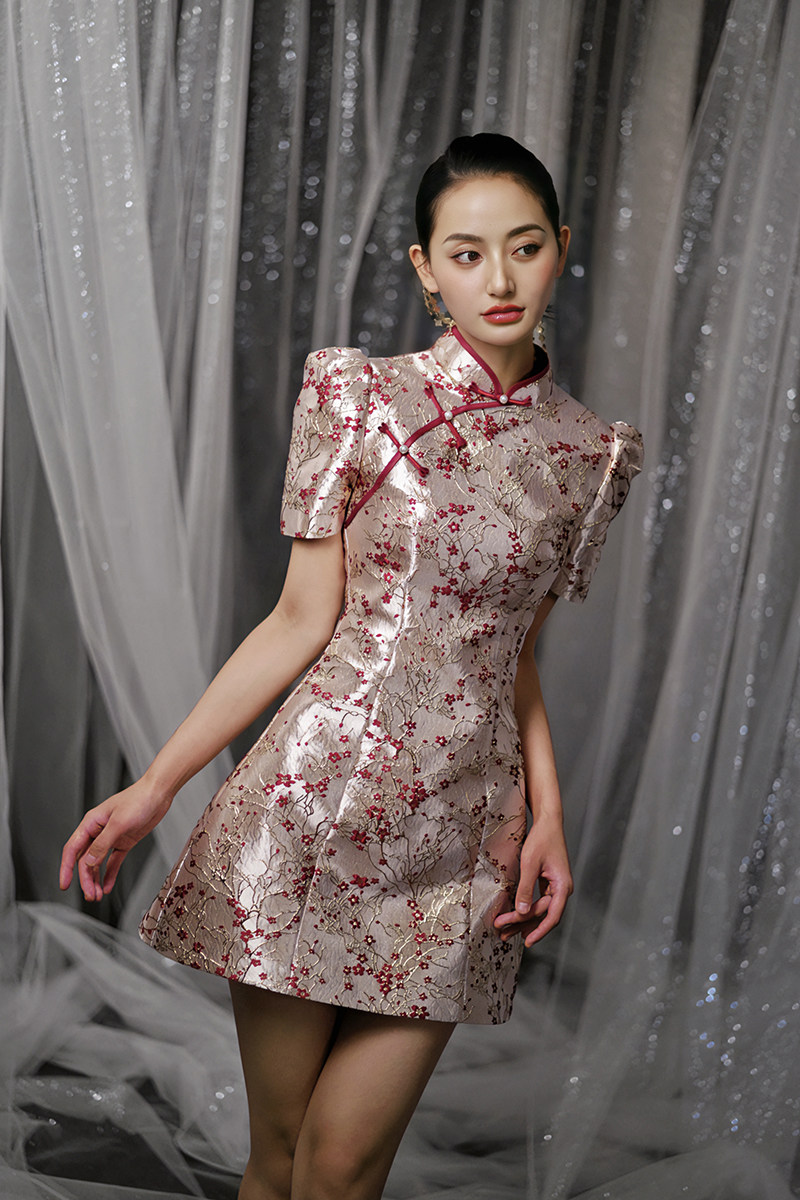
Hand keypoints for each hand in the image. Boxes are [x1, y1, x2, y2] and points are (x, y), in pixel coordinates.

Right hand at [59, 778, 171, 901]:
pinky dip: (110, 874)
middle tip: (90, 895)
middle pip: (85, 860)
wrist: (159, 793)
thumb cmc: (138, 800)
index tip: (64, 884)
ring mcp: (111, 837)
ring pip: (98, 863)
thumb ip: (102, 844)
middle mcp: (98, 831)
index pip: (72, 849)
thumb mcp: (119, 823)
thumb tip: (89, 862)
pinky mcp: (124, 841)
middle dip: (86, 879)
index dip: (66, 868)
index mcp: (91, 823)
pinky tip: (108, 886)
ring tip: (97, 896)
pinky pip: (113, 861)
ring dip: (96, 879)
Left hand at [494, 815, 572, 946]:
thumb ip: (526, 889)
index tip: (528, 942)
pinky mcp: (549, 883)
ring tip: (506, 931)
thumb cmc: (541, 839)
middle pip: (543, 915)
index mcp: (563, 886)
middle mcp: (562, 889)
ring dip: (523, 920)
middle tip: (503, 933)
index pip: (552, 916)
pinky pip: (538, 901)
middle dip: (523, 925)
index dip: (540, 931)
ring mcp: (556, 887)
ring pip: (540, 910)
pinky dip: (526, 908)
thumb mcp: (529, 864)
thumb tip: (522, 912)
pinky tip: (515, 917)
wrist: (548, 822)